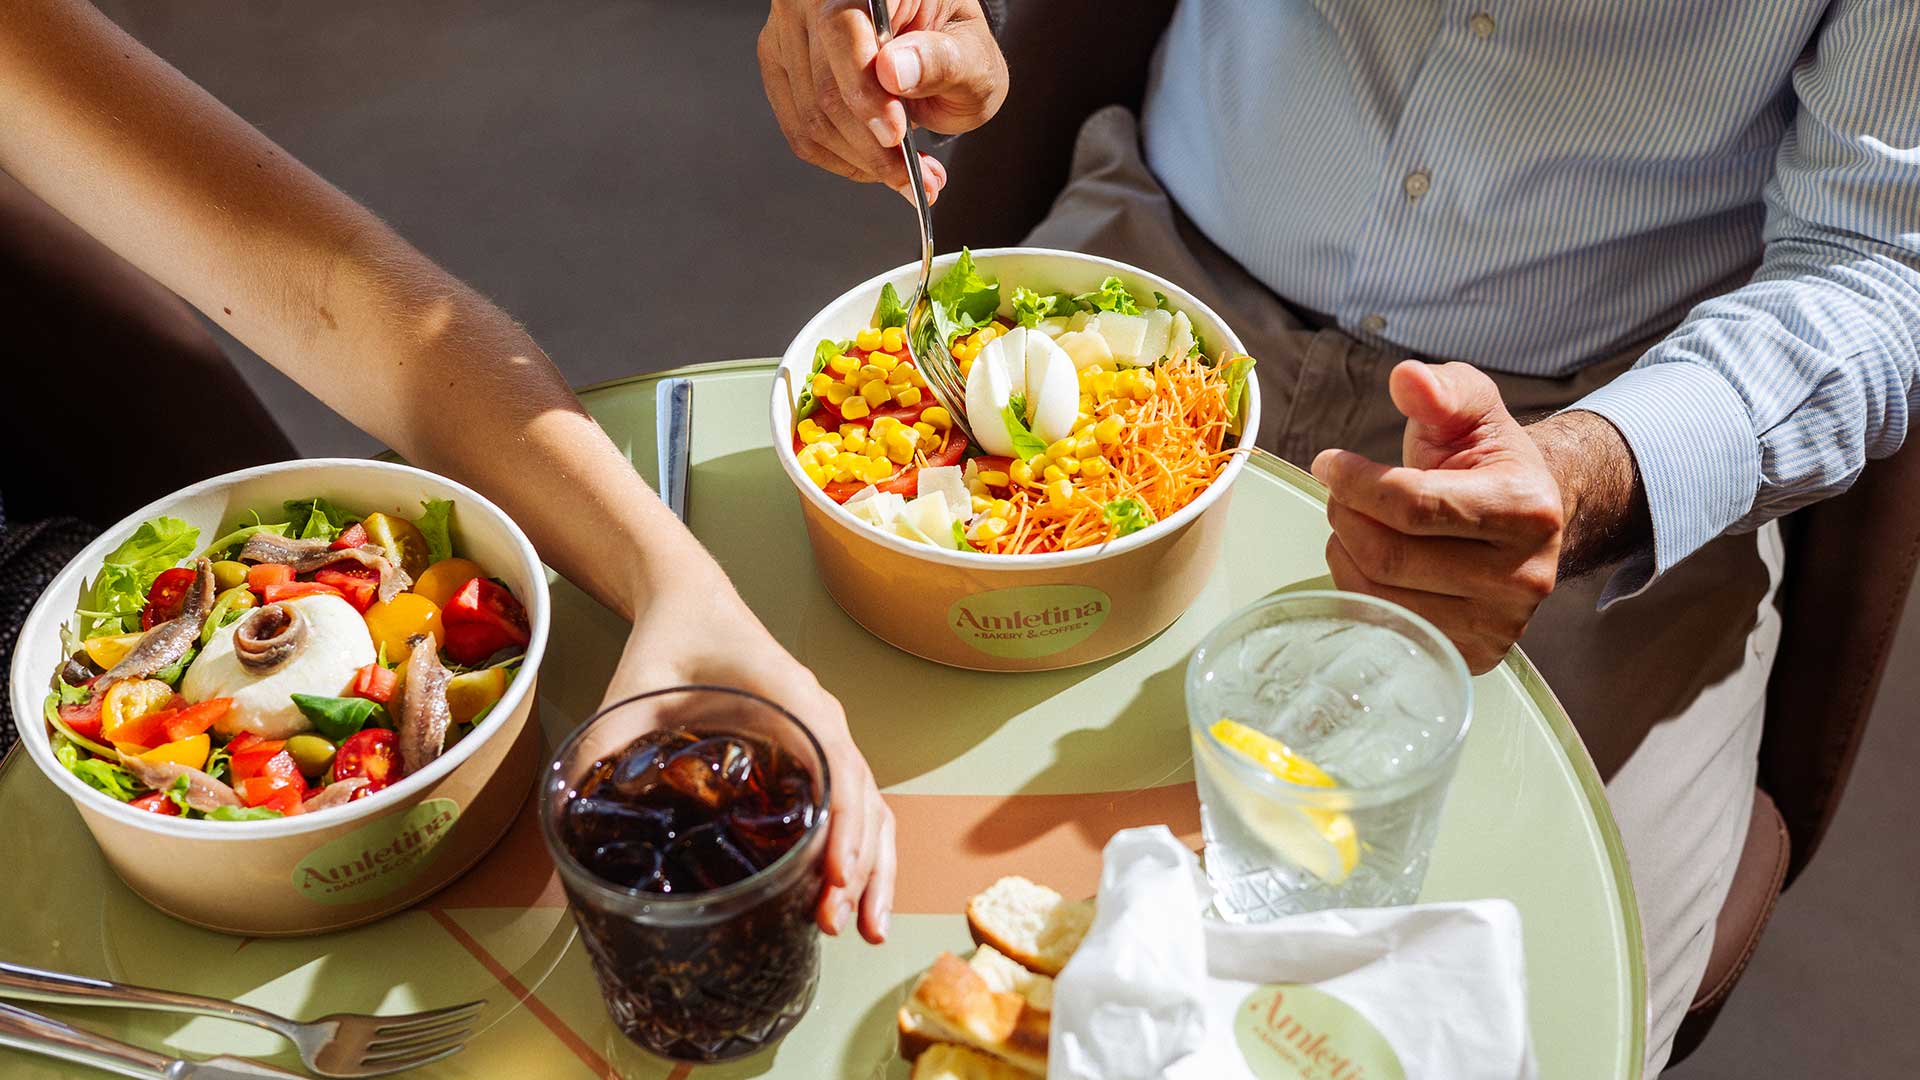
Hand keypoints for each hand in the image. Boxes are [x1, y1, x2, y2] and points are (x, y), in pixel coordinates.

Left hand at [600, 567, 894, 942]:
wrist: (692, 601)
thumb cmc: (676, 636)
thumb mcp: (633, 686)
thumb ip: (605, 744)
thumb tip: (570, 819)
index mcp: (789, 696)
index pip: (834, 763)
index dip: (842, 823)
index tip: (834, 875)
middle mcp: (818, 718)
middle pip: (863, 796)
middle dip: (860, 865)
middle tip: (837, 922)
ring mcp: (822, 736)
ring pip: (868, 805)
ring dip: (871, 867)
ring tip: (862, 926)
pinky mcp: (812, 754)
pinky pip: (851, 803)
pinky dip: (859, 848)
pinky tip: (849, 893)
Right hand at [758, 0, 1006, 198]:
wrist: (934, 52)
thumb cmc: (954, 47)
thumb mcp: (973, 55)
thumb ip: (942, 61)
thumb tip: (893, 72)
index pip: (843, 29)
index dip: (863, 90)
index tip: (895, 134)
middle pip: (824, 86)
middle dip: (873, 146)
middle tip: (919, 176)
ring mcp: (791, 31)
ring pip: (811, 117)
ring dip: (862, 161)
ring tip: (907, 173)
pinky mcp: (781, 67)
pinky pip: (801, 131)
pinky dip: (843, 160)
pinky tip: (878, 163)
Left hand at [1311, 361, 1565, 673]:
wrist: (1526, 520)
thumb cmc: (1488, 462)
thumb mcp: (1473, 409)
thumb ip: (1442, 389)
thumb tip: (1407, 379)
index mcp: (1527, 511)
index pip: (1416, 505)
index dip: (1356, 482)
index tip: (1328, 462)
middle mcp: (1522, 577)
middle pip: (1390, 555)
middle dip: (1346, 515)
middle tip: (1340, 492)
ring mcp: (1498, 625)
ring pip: (1379, 595)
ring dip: (1346, 551)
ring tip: (1356, 522)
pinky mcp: (1473, 655)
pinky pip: (1384, 627)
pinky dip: (1358, 588)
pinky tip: (1369, 560)